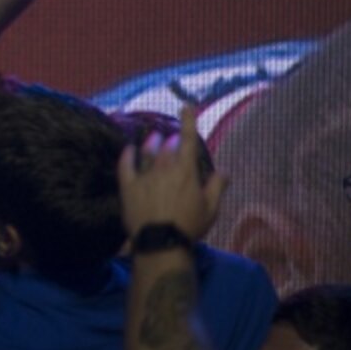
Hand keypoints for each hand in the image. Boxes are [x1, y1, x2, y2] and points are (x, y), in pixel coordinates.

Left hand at [117, 105, 222, 240]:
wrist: (161, 242)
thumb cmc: (190, 226)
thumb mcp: (210, 208)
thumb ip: (217, 187)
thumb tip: (225, 172)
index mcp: (186, 171)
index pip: (188, 139)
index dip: (188, 121)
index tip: (186, 107)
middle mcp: (165, 167)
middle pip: (167, 147)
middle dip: (171, 140)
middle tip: (171, 139)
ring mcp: (144, 175)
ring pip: (147, 152)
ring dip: (151, 142)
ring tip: (153, 136)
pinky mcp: (128, 186)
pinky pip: (125, 165)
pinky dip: (127, 155)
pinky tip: (128, 149)